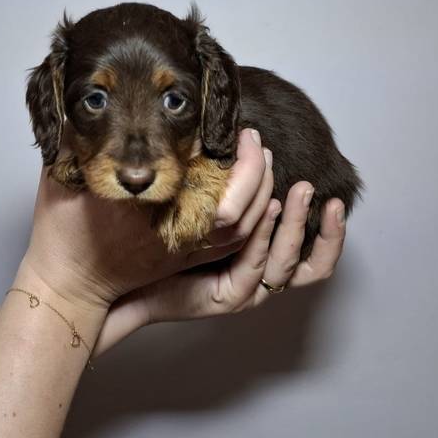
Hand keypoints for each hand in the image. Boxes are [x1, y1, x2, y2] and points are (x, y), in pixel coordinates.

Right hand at [17, 129, 274, 311]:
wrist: (67, 285)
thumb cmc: (61, 231)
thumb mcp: (62, 174)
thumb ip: (78, 136)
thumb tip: (90, 99)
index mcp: (148, 204)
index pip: (203, 175)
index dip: (230, 153)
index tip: (232, 125)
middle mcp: (175, 228)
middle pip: (238, 204)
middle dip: (255, 168)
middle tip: (253, 136)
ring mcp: (184, 248)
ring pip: (244, 227)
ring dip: (261, 190)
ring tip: (260, 157)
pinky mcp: (186, 259)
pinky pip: (235, 244)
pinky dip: (255, 219)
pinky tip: (258, 195)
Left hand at [95, 145, 347, 354]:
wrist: (112, 274)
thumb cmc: (148, 235)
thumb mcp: (195, 202)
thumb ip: (220, 182)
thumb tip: (234, 138)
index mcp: (254, 255)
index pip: (307, 248)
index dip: (325, 224)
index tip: (323, 186)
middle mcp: (255, 275)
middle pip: (305, 258)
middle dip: (315, 221)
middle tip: (313, 186)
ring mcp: (242, 289)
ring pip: (284, 263)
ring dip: (295, 227)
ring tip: (299, 192)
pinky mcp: (224, 298)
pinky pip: (252, 270)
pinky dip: (262, 240)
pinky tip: (267, 213)